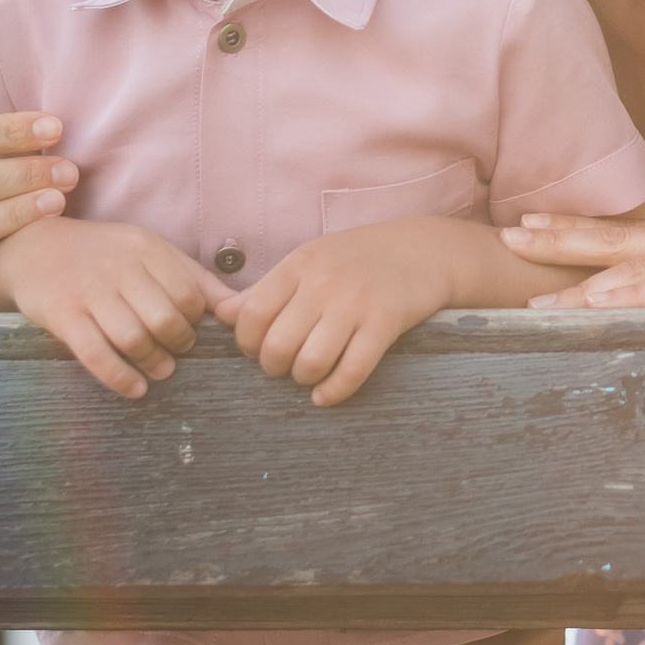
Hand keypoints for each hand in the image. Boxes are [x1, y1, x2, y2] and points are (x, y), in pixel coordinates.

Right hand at [0, 218, 236, 398]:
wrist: (34, 249)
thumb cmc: (105, 254)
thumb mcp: (151, 252)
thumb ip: (195, 278)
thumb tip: (240, 309)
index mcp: (146, 248)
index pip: (188, 292)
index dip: (196, 319)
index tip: (191, 329)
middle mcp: (119, 268)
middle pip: (164, 318)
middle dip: (179, 342)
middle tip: (178, 351)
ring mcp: (88, 292)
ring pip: (133, 338)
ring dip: (153, 362)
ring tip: (161, 369)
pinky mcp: (62, 316)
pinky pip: (96, 354)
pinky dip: (119, 377)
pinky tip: (135, 389)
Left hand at [212, 218, 480, 405]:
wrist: (422, 250)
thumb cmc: (358, 258)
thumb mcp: (309, 261)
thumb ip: (266, 289)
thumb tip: (222, 315)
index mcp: (300, 264)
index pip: (252, 315)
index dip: (248, 343)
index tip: (259, 349)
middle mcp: (325, 282)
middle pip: (277, 345)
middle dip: (274, 367)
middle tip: (284, 365)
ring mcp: (357, 303)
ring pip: (311, 362)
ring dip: (303, 378)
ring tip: (308, 374)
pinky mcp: (386, 323)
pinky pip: (352, 371)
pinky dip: (333, 392)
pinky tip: (326, 394)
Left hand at [501, 215, 644, 307]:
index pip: (624, 237)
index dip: (572, 231)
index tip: (523, 227)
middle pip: (617, 242)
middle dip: (558, 240)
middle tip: (504, 237)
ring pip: (639, 271)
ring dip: (584, 281)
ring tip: (536, 292)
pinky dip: (639, 297)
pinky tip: (606, 302)